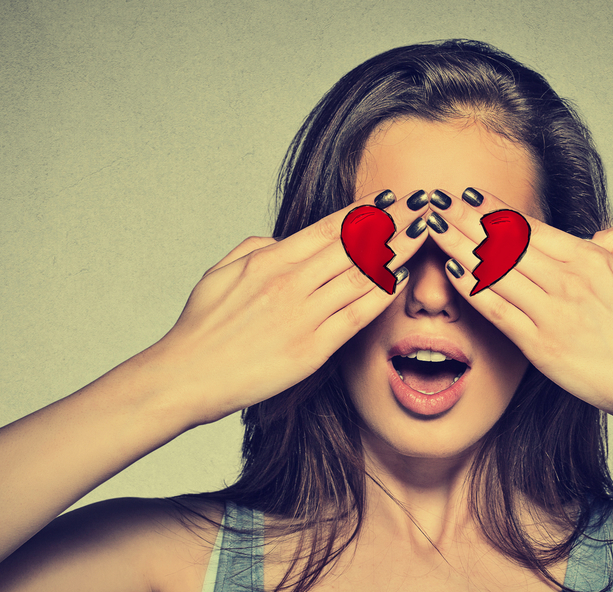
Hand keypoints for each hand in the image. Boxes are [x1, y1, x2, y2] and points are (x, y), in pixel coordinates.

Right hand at [144, 190, 428, 426]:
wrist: (186, 375)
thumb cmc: (201, 327)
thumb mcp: (220, 273)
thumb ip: (255, 248)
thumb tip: (281, 239)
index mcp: (269, 260)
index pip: (328, 227)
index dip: (364, 209)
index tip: (391, 195)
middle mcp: (290, 282)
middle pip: (353, 244)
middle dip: (393, 220)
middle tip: (423, 202)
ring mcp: (303, 315)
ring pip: (361, 275)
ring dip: (398, 251)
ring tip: (425, 231)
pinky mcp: (312, 349)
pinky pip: (356, 316)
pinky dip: (383, 295)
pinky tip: (404, 278)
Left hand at [430, 188, 612, 428]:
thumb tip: (598, 231)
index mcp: (589, 259)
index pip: (532, 227)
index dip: (495, 209)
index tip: (470, 195)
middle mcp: (567, 280)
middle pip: (506, 242)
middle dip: (467, 219)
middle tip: (437, 201)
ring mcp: (552, 312)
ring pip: (496, 270)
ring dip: (460, 246)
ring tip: (433, 226)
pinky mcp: (541, 344)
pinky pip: (498, 310)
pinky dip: (472, 289)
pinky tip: (450, 271)